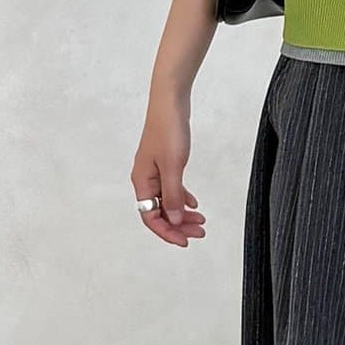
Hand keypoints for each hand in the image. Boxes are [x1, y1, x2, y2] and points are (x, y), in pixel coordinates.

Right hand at [132, 102, 206, 247]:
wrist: (170, 102)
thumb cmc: (168, 130)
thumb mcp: (173, 166)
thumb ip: (174, 195)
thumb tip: (175, 221)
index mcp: (142, 182)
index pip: (151, 217)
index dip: (167, 232)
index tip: (186, 241)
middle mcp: (145, 179)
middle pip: (159, 212)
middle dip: (179, 225)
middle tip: (200, 232)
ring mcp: (154, 172)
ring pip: (167, 201)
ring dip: (183, 214)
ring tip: (202, 221)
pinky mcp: (164, 163)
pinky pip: (171, 188)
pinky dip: (183, 198)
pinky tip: (195, 204)